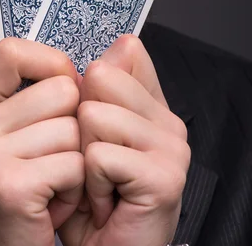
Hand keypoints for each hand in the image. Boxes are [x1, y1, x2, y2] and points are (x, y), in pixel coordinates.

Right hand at [0, 38, 84, 245]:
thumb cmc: (13, 190)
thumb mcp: (9, 134)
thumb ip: (37, 92)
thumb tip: (114, 47)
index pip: (11, 51)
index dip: (49, 62)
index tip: (63, 86)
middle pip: (61, 90)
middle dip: (73, 125)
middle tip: (51, 158)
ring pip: (74, 129)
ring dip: (76, 162)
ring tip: (51, 184)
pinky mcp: (9, 186)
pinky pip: (76, 164)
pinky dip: (77, 189)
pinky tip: (54, 204)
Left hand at [58, 35, 190, 245]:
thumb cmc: (90, 198)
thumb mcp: (85, 136)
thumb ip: (91, 93)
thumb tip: (94, 60)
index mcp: (151, 104)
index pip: (127, 51)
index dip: (93, 80)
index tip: (91, 117)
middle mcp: (167, 120)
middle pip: (99, 76)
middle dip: (80, 119)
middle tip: (93, 159)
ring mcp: (171, 146)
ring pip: (93, 115)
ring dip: (82, 156)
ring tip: (98, 182)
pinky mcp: (165, 176)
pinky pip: (99, 157)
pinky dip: (89, 184)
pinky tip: (104, 201)